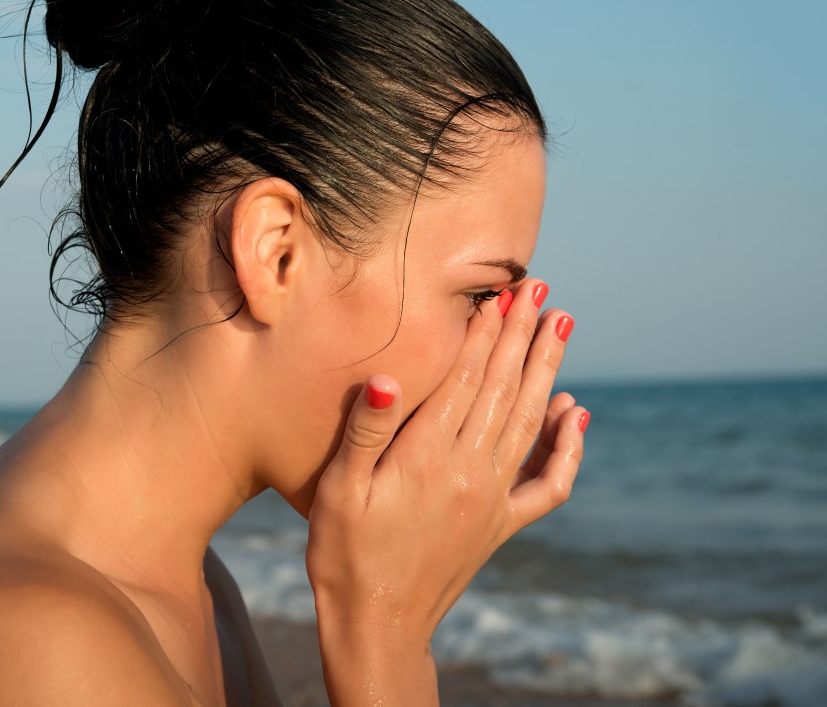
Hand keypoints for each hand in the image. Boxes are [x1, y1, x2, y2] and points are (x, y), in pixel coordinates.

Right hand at [306, 280, 586, 704]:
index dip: (486, 333)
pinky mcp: (501, 524)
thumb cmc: (344, 554)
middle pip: (504, 390)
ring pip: (529, 421)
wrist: (377, 624)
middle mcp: (470, 472)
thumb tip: (384, 378)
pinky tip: (575, 414)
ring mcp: (492, 499)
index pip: (466, 380)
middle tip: (542, 290)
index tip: (502, 292)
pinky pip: (548, 482)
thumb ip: (364, 433)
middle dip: (524, 336)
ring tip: (561, 327)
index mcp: (427, 457)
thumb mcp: (338, 492)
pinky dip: (568, 446)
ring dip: (546, 370)